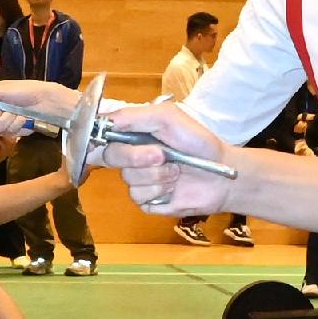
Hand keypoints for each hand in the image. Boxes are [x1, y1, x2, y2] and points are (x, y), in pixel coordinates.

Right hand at [113, 103, 236, 215]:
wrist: (221, 175)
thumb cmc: (198, 142)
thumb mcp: (167, 117)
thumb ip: (134, 116)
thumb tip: (102, 121)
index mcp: (134, 134)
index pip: (103, 134)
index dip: (96, 137)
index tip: (102, 139)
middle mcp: (133, 156)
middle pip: (112, 157)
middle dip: (137, 157)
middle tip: (162, 155)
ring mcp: (139, 179)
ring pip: (128, 179)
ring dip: (156, 175)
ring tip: (176, 171)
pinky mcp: (146, 201)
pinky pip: (139, 197)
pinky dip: (159, 191)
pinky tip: (174, 187)